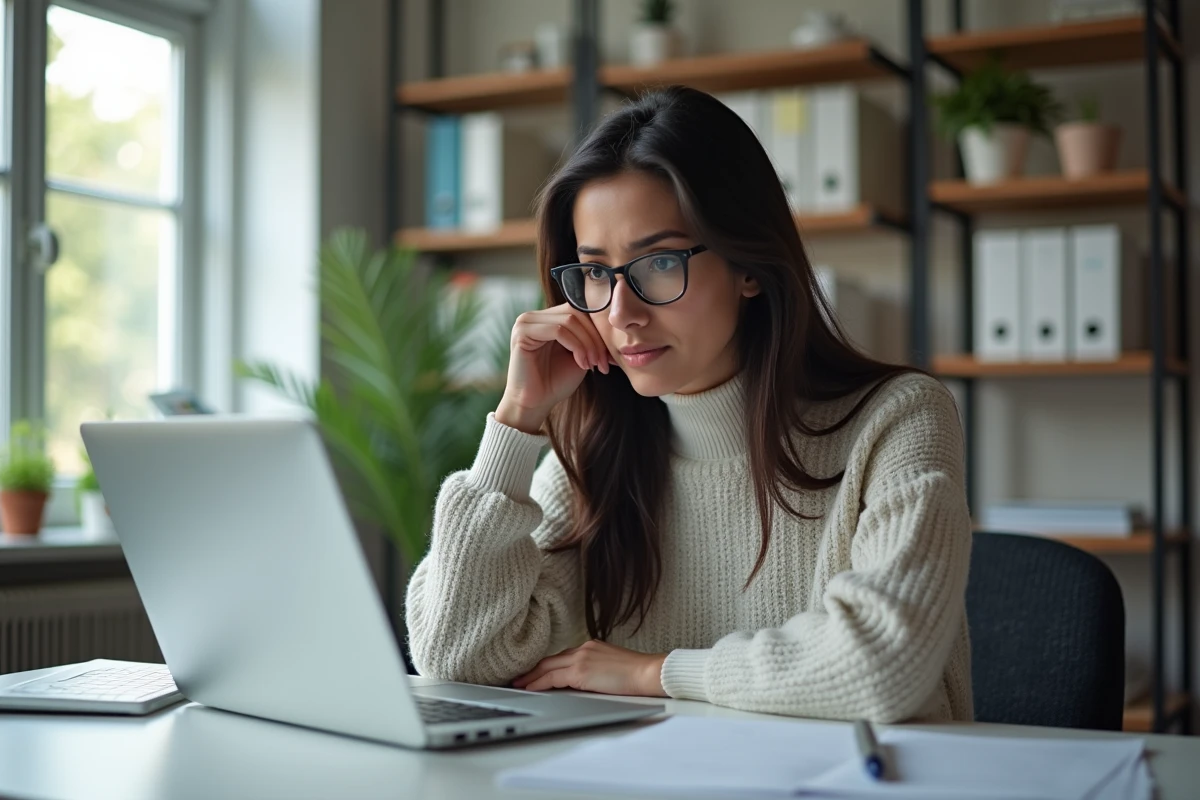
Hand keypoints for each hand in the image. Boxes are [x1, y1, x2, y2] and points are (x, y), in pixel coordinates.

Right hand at [495, 303, 612, 433]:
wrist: (535, 404)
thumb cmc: (556, 382)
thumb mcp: (580, 354)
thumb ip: (589, 336)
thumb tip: (614, 323)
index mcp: (547, 318)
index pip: (579, 309)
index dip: (598, 330)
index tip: (609, 355)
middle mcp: (534, 316)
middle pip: (576, 312)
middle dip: (595, 337)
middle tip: (603, 361)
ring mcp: (526, 322)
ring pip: (569, 320)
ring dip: (588, 344)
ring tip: (593, 364)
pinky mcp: (523, 332)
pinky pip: (558, 331)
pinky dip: (576, 346)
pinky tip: (582, 364)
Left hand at [512, 640, 667, 696]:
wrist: (648, 672)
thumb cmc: (637, 673)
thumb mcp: (612, 666)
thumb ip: (595, 669)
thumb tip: (584, 682)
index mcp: (591, 646)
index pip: (563, 656)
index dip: (547, 665)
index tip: (536, 671)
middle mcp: (584, 648)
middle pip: (551, 659)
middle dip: (534, 669)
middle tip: (519, 677)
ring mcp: (581, 658)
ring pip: (548, 667)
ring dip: (532, 676)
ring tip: (520, 684)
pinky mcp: (580, 671)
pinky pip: (552, 677)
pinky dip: (539, 682)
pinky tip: (531, 688)